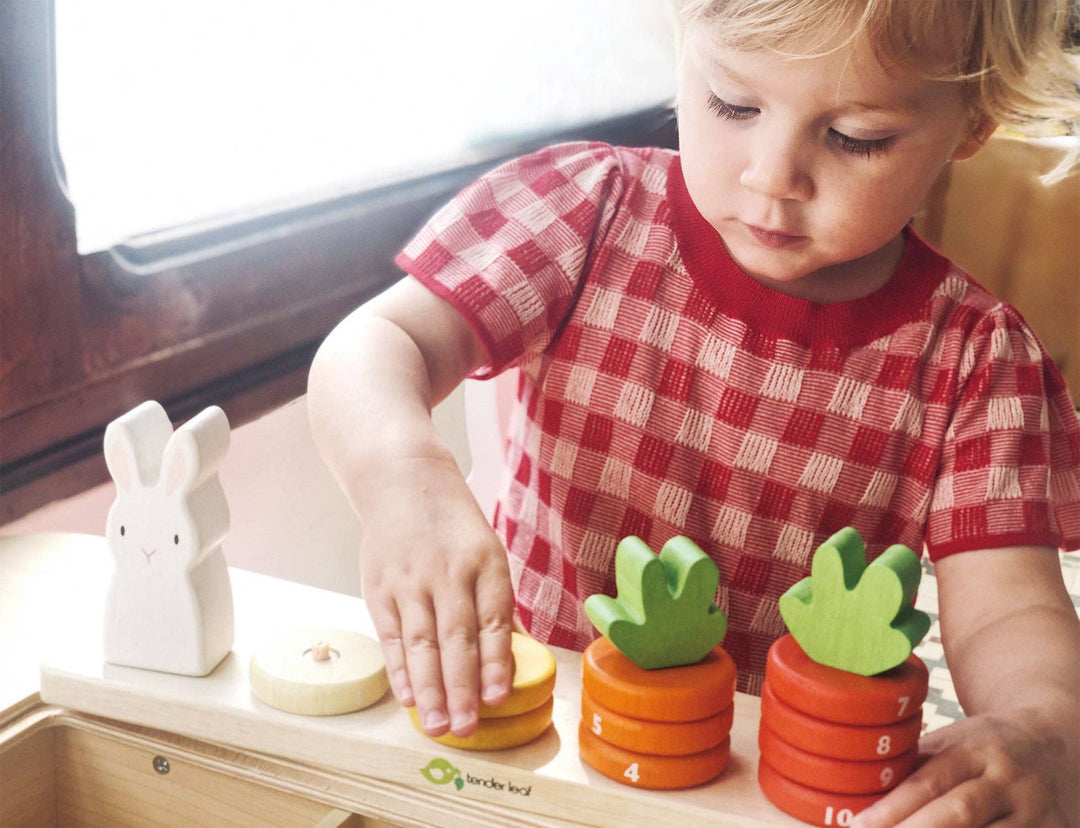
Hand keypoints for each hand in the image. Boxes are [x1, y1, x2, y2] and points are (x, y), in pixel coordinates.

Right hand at [359, 453, 514, 738]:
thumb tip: (507, 659)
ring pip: (420, 643)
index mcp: (484, 562)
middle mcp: (447, 573)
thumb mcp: (486, 550)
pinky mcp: (380, 588)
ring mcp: (410, 581)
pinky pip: (392, 637)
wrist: (402, 480)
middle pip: (454, 638)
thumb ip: (494, 602)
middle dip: (461, 687)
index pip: (491, 619)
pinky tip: (408, 697)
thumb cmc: (453, 525)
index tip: (496, 698)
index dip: (494, 661)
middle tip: (465, 728)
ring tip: (437, 726)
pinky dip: (399, 670)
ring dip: (429, 689)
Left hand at [852, 710, 1073, 826]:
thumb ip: (913, 769)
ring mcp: (1035, 811)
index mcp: (974, 749)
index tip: (858, 826)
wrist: (1050, 742)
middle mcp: (1006, 779)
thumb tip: (859, 797)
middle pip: (957, 814)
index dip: (891, 809)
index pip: (927, 782)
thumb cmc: (982, 747)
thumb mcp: (949, 743)